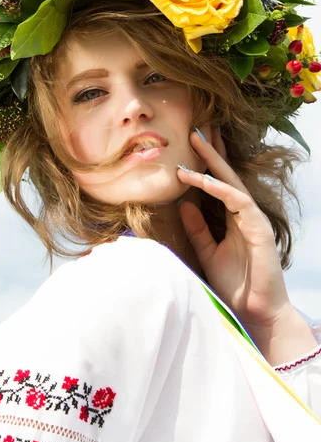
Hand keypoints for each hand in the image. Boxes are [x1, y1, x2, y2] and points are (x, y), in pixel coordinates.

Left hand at [176, 128, 290, 331]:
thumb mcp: (208, 252)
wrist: (255, 313)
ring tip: (195, 142)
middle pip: (227, 175)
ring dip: (213, 162)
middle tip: (196, 128)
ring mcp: (253, 219)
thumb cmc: (235, 285)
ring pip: (232, 182)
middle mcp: (243, 214)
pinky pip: (237, 201)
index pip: (219, 184)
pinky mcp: (259, 228)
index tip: (190, 145)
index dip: (206, 163)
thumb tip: (183, 203)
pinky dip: (219, 188)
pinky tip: (202, 178)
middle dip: (212, 151)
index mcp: (232, 218)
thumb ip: (197, 228)